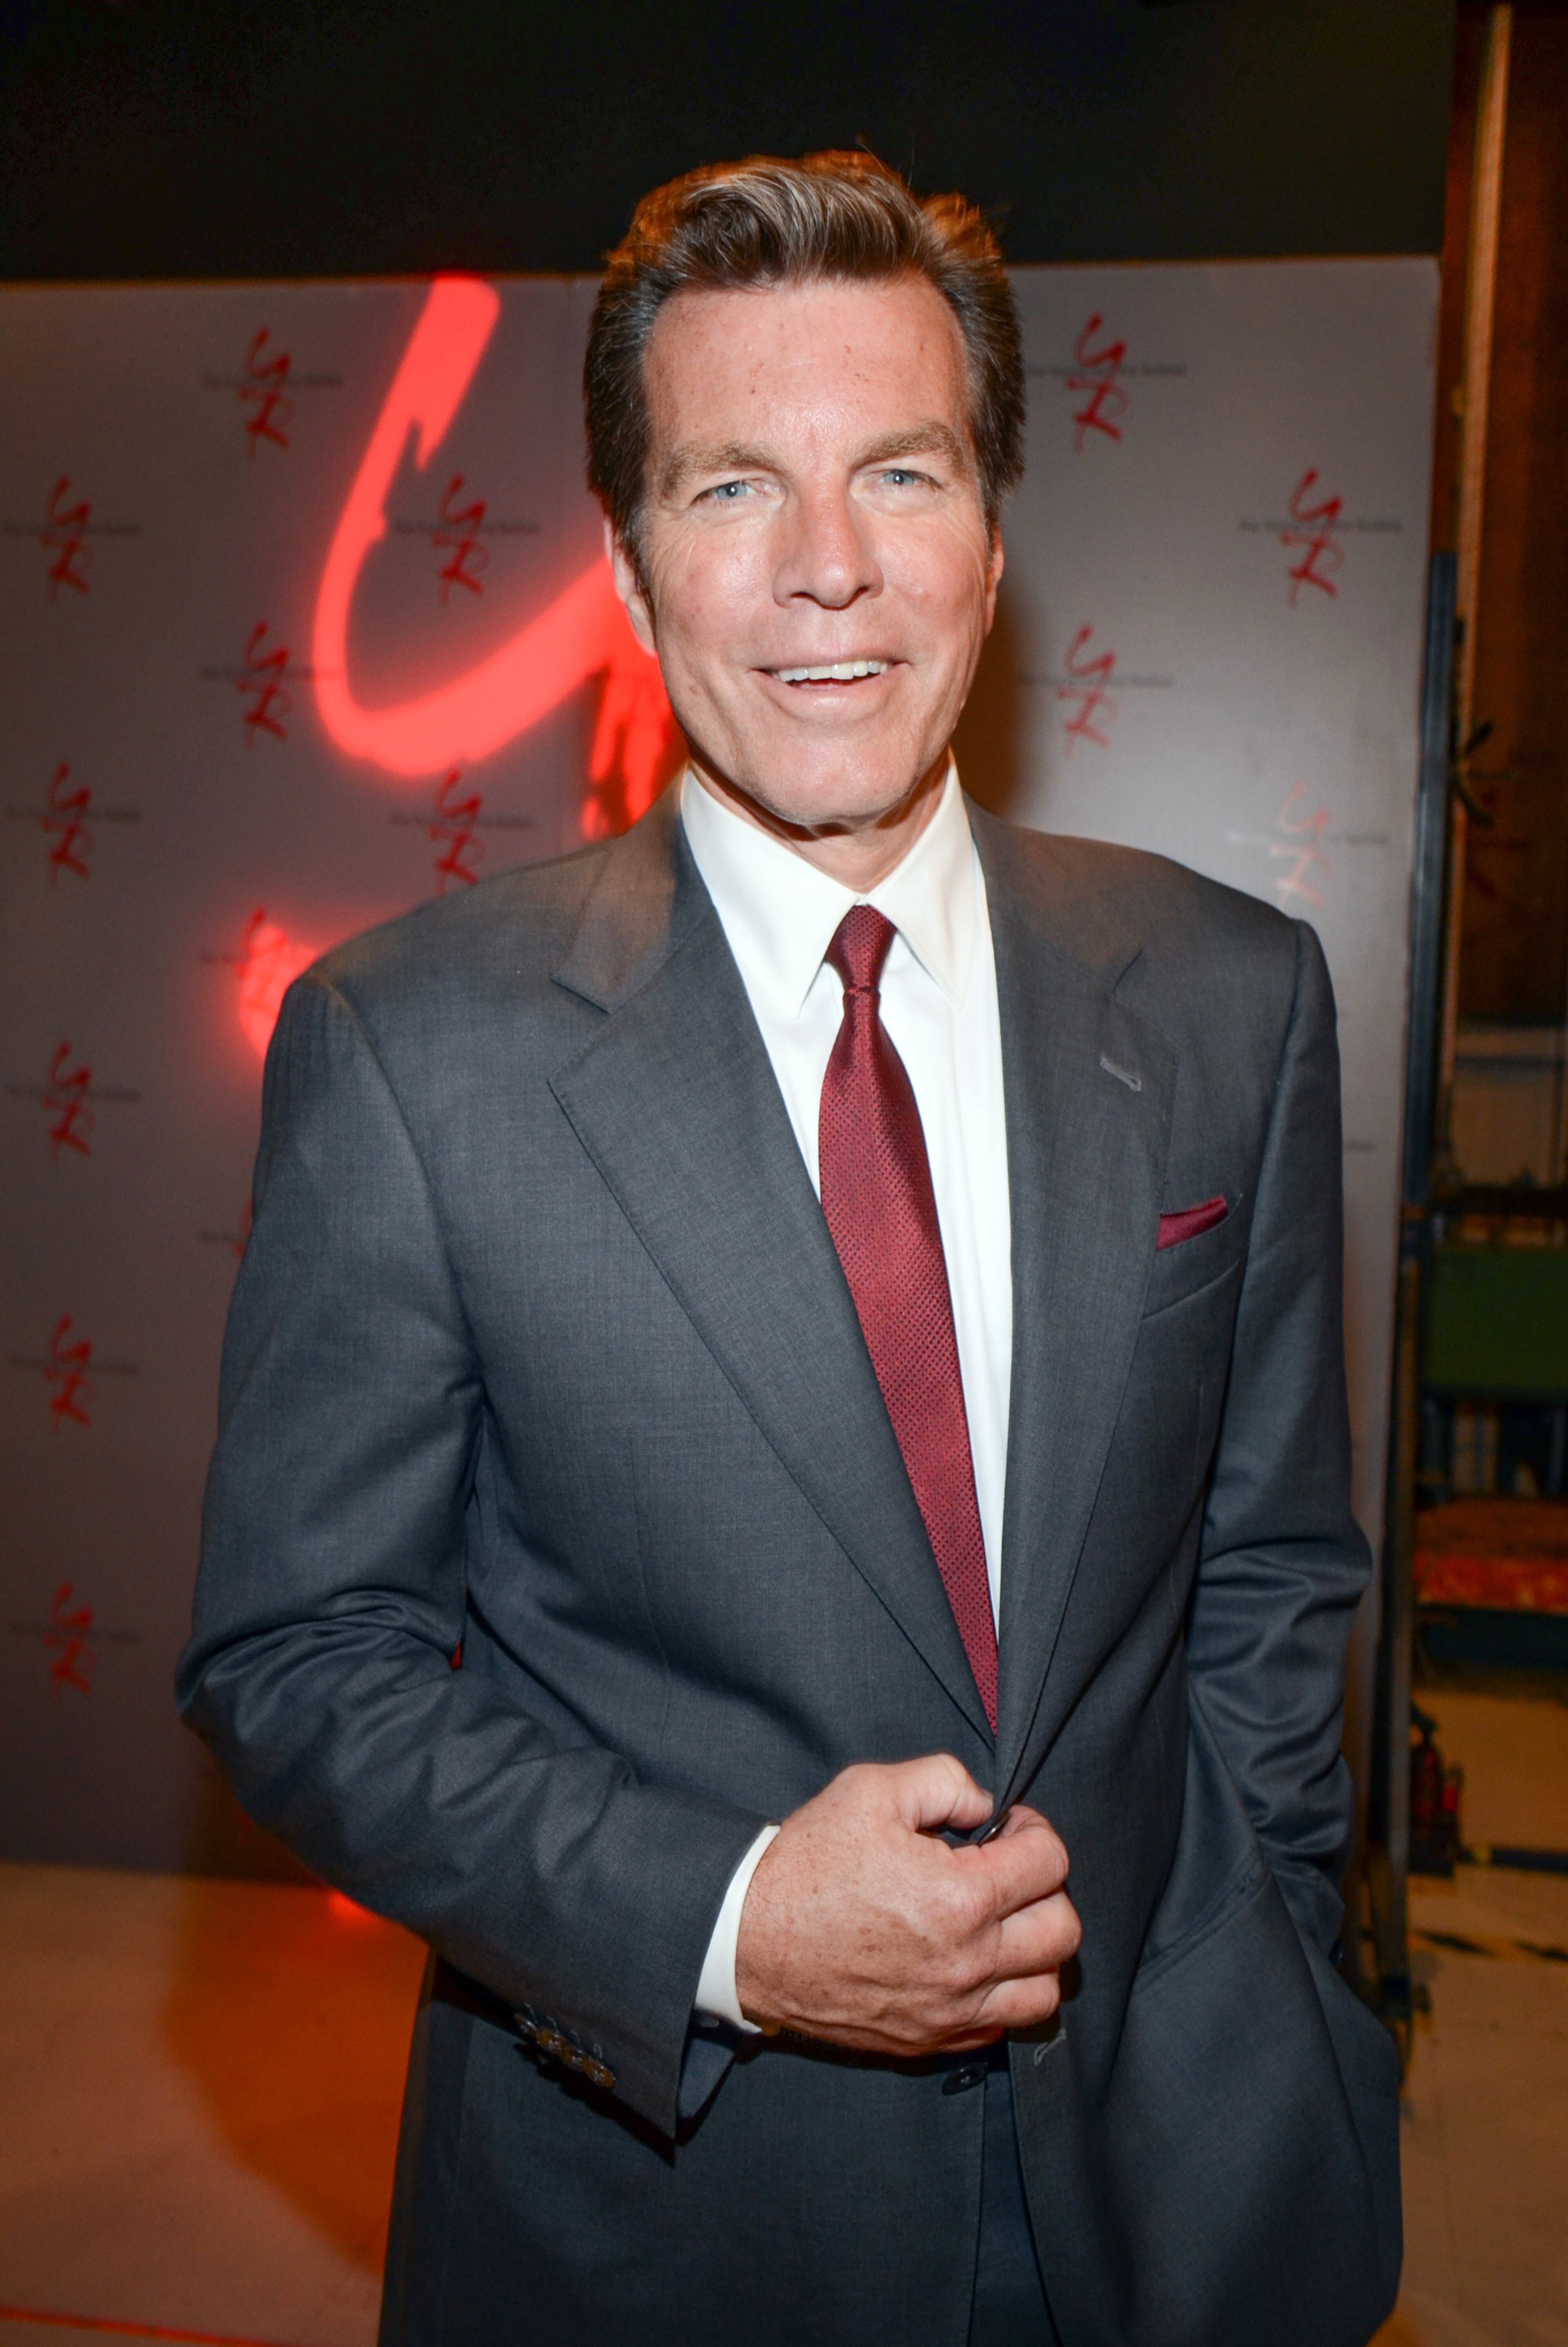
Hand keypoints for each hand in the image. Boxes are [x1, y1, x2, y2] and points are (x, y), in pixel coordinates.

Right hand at [733, 1754, 1079, 2055]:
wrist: (747, 1937)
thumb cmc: (806, 1862)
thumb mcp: (870, 1790)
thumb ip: (943, 1781)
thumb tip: (984, 1806)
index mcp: (959, 1897)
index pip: (1050, 1862)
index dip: (1034, 1831)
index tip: (1007, 1827)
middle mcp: (966, 1962)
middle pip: (1063, 1930)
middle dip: (1046, 1889)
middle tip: (1009, 1871)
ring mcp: (949, 2010)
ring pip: (1044, 1992)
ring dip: (1036, 1952)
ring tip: (1001, 1924)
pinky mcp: (928, 2040)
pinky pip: (999, 2029)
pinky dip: (1001, 1996)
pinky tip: (971, 1963)